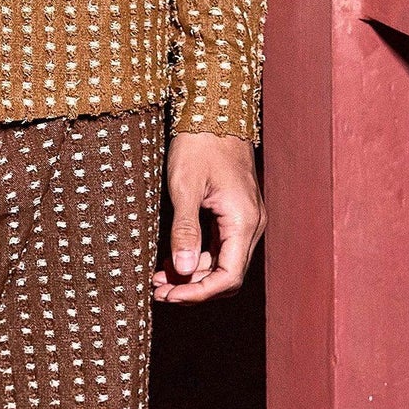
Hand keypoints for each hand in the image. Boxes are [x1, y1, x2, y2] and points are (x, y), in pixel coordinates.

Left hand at [153, 132, 261, 302]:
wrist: (215, 111)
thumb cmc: (199, 145)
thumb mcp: (185, 187)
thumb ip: (184, 230)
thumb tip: (182, 272)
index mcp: (243, 221)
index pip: (229, 277)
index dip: (199, 294)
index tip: (169, 297)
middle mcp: (251, 225)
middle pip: (227, 276)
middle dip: (194, 290)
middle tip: (157, 294)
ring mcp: (245, 220)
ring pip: (223, 264)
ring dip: (193, 277)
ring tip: (158, 282)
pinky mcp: (235, 214)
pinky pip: (220, 248)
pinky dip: (197, 259)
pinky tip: (170, 262)